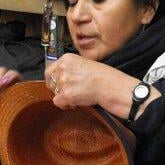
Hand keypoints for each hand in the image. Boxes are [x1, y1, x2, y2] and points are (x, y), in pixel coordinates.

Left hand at [45, 53, 159, 118]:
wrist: (114, 87)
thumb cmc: (105, 77)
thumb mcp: (86, 65)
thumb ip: (72, 69)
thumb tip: (60, 78)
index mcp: (68, 58)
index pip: (50, 70)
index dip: (55, 80)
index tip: (61, 86)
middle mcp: (64, 68)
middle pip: (50, 82)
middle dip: (58, 90)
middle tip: (70, 93)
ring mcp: (64, 81)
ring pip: (54, 93)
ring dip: (64, 98)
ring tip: (78, 97)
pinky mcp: (66, 94)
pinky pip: (58, 103)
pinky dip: (66, 105)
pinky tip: (77, 103)